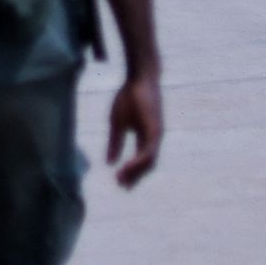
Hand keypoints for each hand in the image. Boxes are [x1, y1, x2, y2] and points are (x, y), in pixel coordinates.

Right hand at [107, 74, 163, 188]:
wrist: (139, 77)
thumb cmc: (129, 96)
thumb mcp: (117, 123)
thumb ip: (114, 143)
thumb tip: (109, 163)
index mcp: (145, 136)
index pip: (140, 160)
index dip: (131, 172)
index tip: (120, 183)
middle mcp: (153, 139)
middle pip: (147, 164)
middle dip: (134, 176)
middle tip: (122, 186)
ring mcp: (156, 135)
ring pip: (149, 161)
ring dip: (135, 172)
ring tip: (122, 179)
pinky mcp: (156, 130)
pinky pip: (149, 151)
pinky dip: (139, 161)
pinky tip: (127, 167)